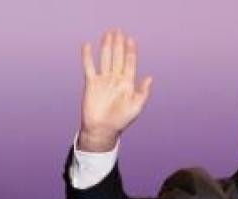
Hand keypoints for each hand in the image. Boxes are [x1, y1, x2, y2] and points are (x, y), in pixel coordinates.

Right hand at [79, 29, 152, 151]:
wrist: (103, 129)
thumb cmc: (121, 120)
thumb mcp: (136, 107)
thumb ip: (143, 92)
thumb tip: (150, 77)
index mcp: (128, 83)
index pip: (130, 63)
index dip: (131, 51)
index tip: (131, 40)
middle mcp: (116, 79)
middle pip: (117, 57)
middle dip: (118, 44)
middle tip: (118, 30)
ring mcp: (104, 80)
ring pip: (105, 58)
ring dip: (106, 46)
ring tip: (108, 33)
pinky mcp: (92, 83)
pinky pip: (89, 67)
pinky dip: (88, 56)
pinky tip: (87, 45)